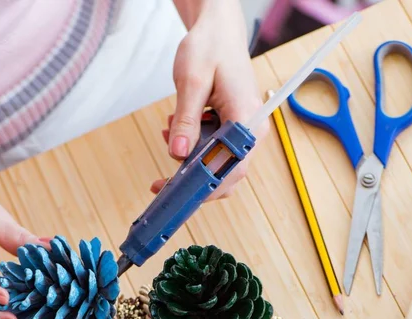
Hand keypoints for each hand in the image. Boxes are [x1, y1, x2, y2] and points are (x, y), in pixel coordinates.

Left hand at [152, 0, 267, 198]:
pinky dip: (192, 146)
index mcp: (246, 118)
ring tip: (169, 131)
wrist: (218, 31)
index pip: (232, 168)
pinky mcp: (231, 129)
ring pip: (216, 164)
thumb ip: (186, 120)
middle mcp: (250, 130)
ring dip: (188, 158)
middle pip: (225, 173)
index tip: (179, 193)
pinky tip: (177, 126)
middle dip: (192, 177)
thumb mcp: (192, 82)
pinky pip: (212, 150)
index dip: (206, 187)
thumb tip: (179, 153)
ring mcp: (242, 131)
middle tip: (161, 180)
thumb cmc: (209, 49)